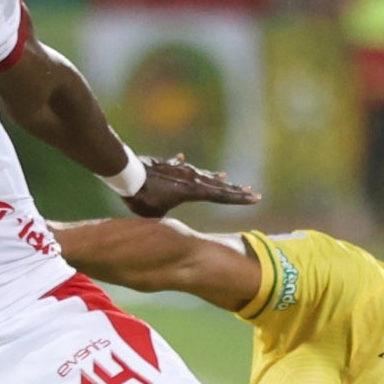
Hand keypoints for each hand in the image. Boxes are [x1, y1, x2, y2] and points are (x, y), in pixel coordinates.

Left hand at [122, 154, 259, 218]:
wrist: (128, 174)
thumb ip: (165, 218)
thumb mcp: (156, 215)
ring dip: (215, 179)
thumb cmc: (142, 198)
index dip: (238, 198)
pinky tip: (184, 159)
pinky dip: (186, 167)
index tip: (255, 198)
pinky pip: (181, 166)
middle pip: (218, 185)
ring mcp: (181, 170)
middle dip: (235, 190)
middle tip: (251, 191)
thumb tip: (165, 224)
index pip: (220, 196)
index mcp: (192, 192)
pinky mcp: (169, 166)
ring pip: (203, 175)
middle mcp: (191, 179)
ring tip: (226, 179)